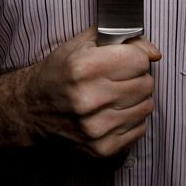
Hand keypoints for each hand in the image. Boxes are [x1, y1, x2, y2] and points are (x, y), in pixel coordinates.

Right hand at [23, 27, 160, 158]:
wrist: (32, 108)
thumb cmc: (58, 72)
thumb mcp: (82, 43)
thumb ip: (121, 38)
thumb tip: (154, 52)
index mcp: (84, 68)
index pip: (139, 60)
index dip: (136, 56)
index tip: (126, 58)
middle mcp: (90, 99)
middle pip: (146, 83)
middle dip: (137, 76)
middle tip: (118, 77)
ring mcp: (96, 127)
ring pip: (147, 106)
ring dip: (136, 98)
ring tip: (115, 94)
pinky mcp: (102, 148)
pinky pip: (141, 128)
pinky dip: (131, 118)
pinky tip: (113, 111)